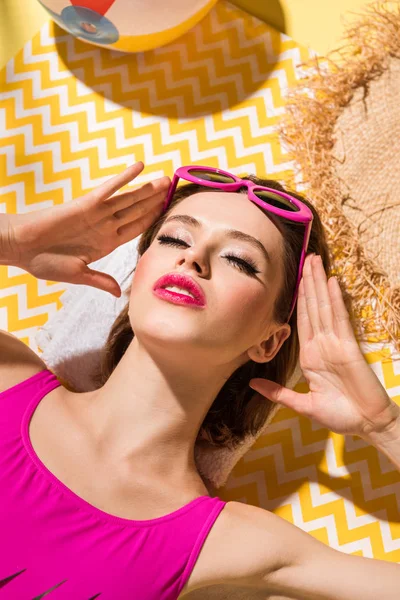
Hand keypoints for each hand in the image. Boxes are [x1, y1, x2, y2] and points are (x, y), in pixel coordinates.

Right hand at [11, 163, 169, 297]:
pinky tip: (139, 167)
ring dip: (146, 189)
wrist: (21, 248)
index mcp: (105, 243)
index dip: (152, 220)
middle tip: (173, 189)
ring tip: (165, 180)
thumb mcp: (77, 274)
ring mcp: (96, 214)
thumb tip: (118, 293)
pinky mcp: (85, 204)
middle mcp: (104, 226)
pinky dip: (124, 178)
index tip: (168, 213)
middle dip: (154, 201)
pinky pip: (109, 189)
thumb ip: (100, 280)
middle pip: (136, 211)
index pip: (135, 229)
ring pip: (128, 199)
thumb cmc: (44, 262)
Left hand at [249, 254, 399, 438]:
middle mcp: (322, 344)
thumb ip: (278, 393)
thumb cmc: (339, 415)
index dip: (299, 297)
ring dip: (319, 283)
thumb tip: (252, 384)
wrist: (366, 425)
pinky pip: (340, 319)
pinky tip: (331, 283)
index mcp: (310, 355)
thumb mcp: (302, 405)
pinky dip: (335, 300)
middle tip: (306, 256)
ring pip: (324, 307)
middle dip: (309, 282)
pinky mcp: (349, 346)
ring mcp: (336, 343)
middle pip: (313, 306)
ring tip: (315, 260)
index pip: (302, 319)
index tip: (295, 277)